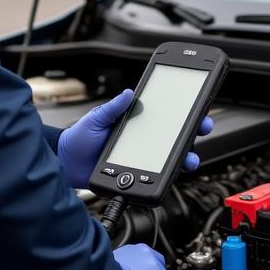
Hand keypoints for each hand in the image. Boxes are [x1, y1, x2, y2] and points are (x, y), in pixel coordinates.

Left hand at [57, 89, 213, 188]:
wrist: (67, 163)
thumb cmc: (79, 138)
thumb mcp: (96, 118)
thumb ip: (113, 108)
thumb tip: (128, 94)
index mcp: (135, 121)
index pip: (164, 114)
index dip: (183, 110)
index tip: (197, 105)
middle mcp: (143, 138)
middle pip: (175, 135)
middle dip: (194, 131)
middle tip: (202, 126)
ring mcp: (143, 156)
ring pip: (172, 157)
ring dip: (186, 156)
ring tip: (190, 157)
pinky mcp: (138, 173)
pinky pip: (158, 175)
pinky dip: (170, 175)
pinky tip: (174, 173)